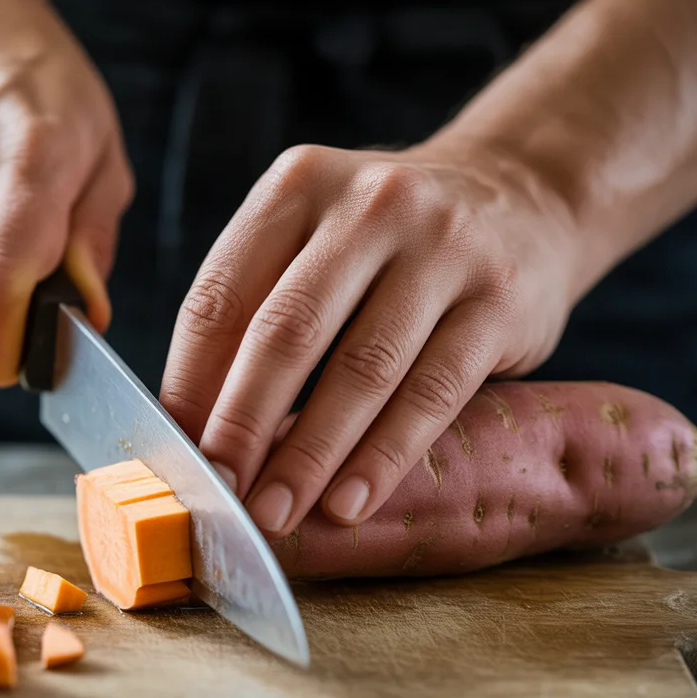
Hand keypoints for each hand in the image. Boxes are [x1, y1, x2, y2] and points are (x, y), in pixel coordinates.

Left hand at [160, 141, 579, 536]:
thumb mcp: (316, 238)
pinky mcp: (500, 301)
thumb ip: (257, 307)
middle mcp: (371, 204)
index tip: (174, 451)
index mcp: (299, 185)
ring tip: (276, 512)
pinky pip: (432, 393)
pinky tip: (348, 503)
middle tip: (218, 490)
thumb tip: (193, 424)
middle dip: (242, 425)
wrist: (522, 198)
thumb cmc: (388, 243)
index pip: (221, 296)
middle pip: (286, 332)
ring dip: (309, 455)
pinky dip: (383, 458)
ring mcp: (444, 248)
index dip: (190, 383)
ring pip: (361, 369)